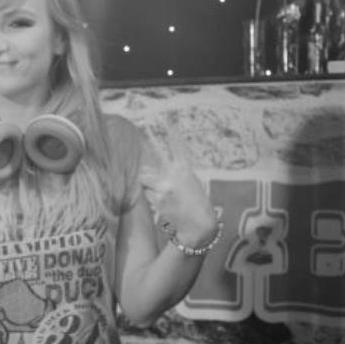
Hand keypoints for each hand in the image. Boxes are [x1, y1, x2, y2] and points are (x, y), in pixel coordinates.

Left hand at [139, 132, 216, 246]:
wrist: (199, 225)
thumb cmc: (197, 202)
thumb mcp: (190, 181)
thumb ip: (176, 171)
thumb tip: (161, 165)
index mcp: (184, 168)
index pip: (176, 146)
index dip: (172, 132)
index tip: (167, 119)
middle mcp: (173, 175)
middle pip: (148, 164)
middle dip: (146, 168)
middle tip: (148, 168)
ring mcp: (163, 187)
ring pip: (145, 180)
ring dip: (148, 184)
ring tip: (162, 192)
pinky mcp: (157, 200)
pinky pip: (147, 193)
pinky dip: (151, 195)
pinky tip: (162, 201)